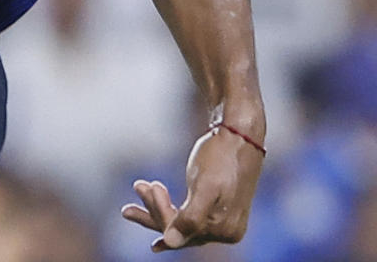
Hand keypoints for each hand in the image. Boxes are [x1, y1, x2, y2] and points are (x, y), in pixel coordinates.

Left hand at [121, 124, 262, 250]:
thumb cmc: (221, 157)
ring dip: (157, 206)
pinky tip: (150, 213)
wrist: (238, 135)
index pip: (182, 232)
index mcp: (225, 230)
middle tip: (138, 185)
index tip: (149, 185)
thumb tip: (171, 242)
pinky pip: (187, 217)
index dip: (161, 212)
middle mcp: (225, 232)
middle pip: (180, 229)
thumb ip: (191, 218)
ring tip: (139, 187)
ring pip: (180, 222)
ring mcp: (220, 221)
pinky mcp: (215, 209)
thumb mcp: (205, 186)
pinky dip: (168, 209)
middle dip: (155, 208)